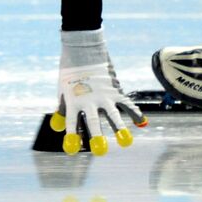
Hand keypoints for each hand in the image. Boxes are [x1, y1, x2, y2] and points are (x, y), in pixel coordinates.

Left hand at [52, 29, 147, 155]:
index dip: (73, 137)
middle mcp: (89, 100)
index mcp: (73, 102)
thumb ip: (63, 108)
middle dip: (97, 137)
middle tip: (100, 151)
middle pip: (94, 122)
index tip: (72, 150)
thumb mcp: (62, 90)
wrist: (84, 50)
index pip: (72, 124)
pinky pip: (127, 104)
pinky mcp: (115, 89)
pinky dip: (135, 113)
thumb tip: (60, 127)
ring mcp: (104, 95)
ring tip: (125, 142)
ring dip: (119, 129)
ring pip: (113, 115)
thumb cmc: (70, 72)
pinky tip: (142, 124)